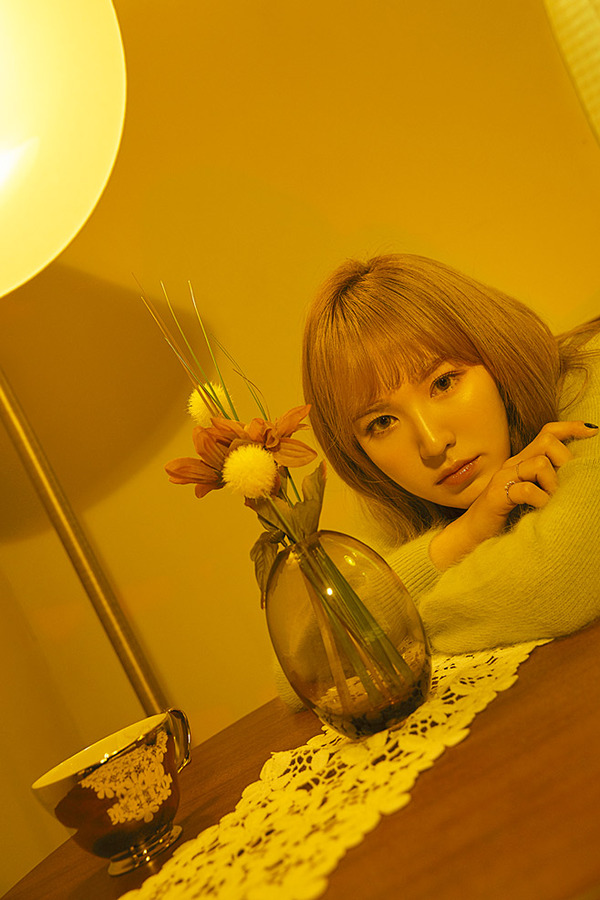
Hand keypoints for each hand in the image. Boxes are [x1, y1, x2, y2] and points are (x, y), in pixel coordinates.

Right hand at [430, 421, 597, 569]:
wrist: (472, 535)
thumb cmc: (505, 517)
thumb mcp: (532, 495)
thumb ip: (547, 482)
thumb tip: (576, 477)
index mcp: (522, 461)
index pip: (548, 432)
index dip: (570, 428)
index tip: (593, 431)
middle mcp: (512, 464)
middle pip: (547, 442)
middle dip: (565, 461)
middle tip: (565, 486)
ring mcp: (504, 478)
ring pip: (540, 463)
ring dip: (553, 484)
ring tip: (552, 501)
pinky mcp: (498, 495)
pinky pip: (528, 490)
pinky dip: (541, 500)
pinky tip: (541, 510)